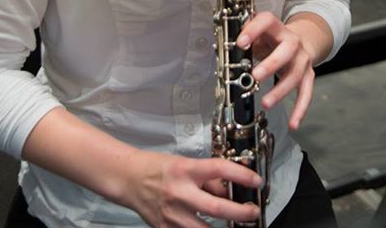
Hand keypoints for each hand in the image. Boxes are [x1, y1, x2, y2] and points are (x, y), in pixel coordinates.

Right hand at [125, 151, 261, 227]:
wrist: (129, 179)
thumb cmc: (158, 168)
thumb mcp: (186, 164)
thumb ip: (207, 179)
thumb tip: (230, 190)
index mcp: (186, 170)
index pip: (219, 169)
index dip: (242, 175)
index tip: (256, 181)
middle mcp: (180, 192)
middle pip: (217, 207)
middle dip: (241, 212)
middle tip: (254, 212)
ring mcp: (173, 215)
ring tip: (237, 225)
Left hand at [237, 11, 315, 129]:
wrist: (300, 41)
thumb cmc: (272, 39)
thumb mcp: (259, 34)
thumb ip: (244, 39)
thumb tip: (222, 50)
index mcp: (276, 28)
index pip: (267, 21)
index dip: (254, 30)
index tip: (240, 43)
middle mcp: (293, 42)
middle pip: (287, 50)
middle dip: (271, 64)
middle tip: (255, 76)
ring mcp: (302, 60)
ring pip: (295, 75)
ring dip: (281, 91)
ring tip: (266, 104)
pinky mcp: (308, 76)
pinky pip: (306, 94)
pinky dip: (300, 110)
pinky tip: (293, 124)